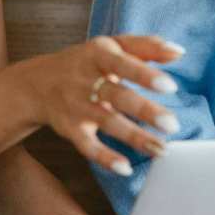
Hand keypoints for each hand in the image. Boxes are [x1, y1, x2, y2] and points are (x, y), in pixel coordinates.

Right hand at [20, 35, 182, 175]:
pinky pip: (87, 146)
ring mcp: (77, 106)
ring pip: (107, 123)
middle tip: (173, 124)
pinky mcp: (70, 130)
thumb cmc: (86, 62)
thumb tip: (178, 51)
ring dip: (135, 137)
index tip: (171, 86)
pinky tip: (126, 168)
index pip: (123, 63)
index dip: (146, 75)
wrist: (36, 83)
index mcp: (98, 54)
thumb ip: (145, 46)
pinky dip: (105, 158)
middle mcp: (86, 80)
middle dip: (145, 111)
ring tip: (162, 150)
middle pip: (118, 96)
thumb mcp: (110, 46)